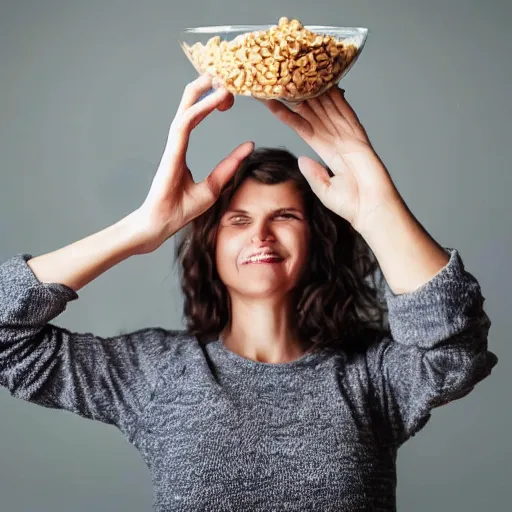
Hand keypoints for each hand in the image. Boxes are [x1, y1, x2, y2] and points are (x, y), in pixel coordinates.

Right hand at [132, 75, 253, 253]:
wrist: (161, 224)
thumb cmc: (181, 209)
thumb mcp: (214, 185)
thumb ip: (229, 165)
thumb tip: (249, 146)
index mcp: (182, 149)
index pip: (194, 117)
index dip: (209, 102)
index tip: (226, 94)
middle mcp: (176, 143)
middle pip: (189, 106)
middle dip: (204, 87)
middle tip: (222, 73)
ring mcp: (173, 146)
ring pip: (187, 109)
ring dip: (203, 91)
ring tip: (219, 76)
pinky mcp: (172, 153)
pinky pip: (186, 124)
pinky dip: (200, 109)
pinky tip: (215, 98)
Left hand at [259, 86, 401, 233]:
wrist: (373, 209)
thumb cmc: (353, 205)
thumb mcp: (324, 190)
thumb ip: (313, 174)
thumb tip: (302, 159)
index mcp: (327, 151)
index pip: (303, 127)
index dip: (288, 114)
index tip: (272, 102)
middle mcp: (336, 140)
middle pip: (314, 112)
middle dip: (298, 96)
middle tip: (284, 79)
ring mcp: (348, 137)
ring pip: (328, 109)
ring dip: (313, 93)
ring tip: (297, 77)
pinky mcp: (359, 138)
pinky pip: (346, 114)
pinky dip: (337, 100)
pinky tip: (327, 85)